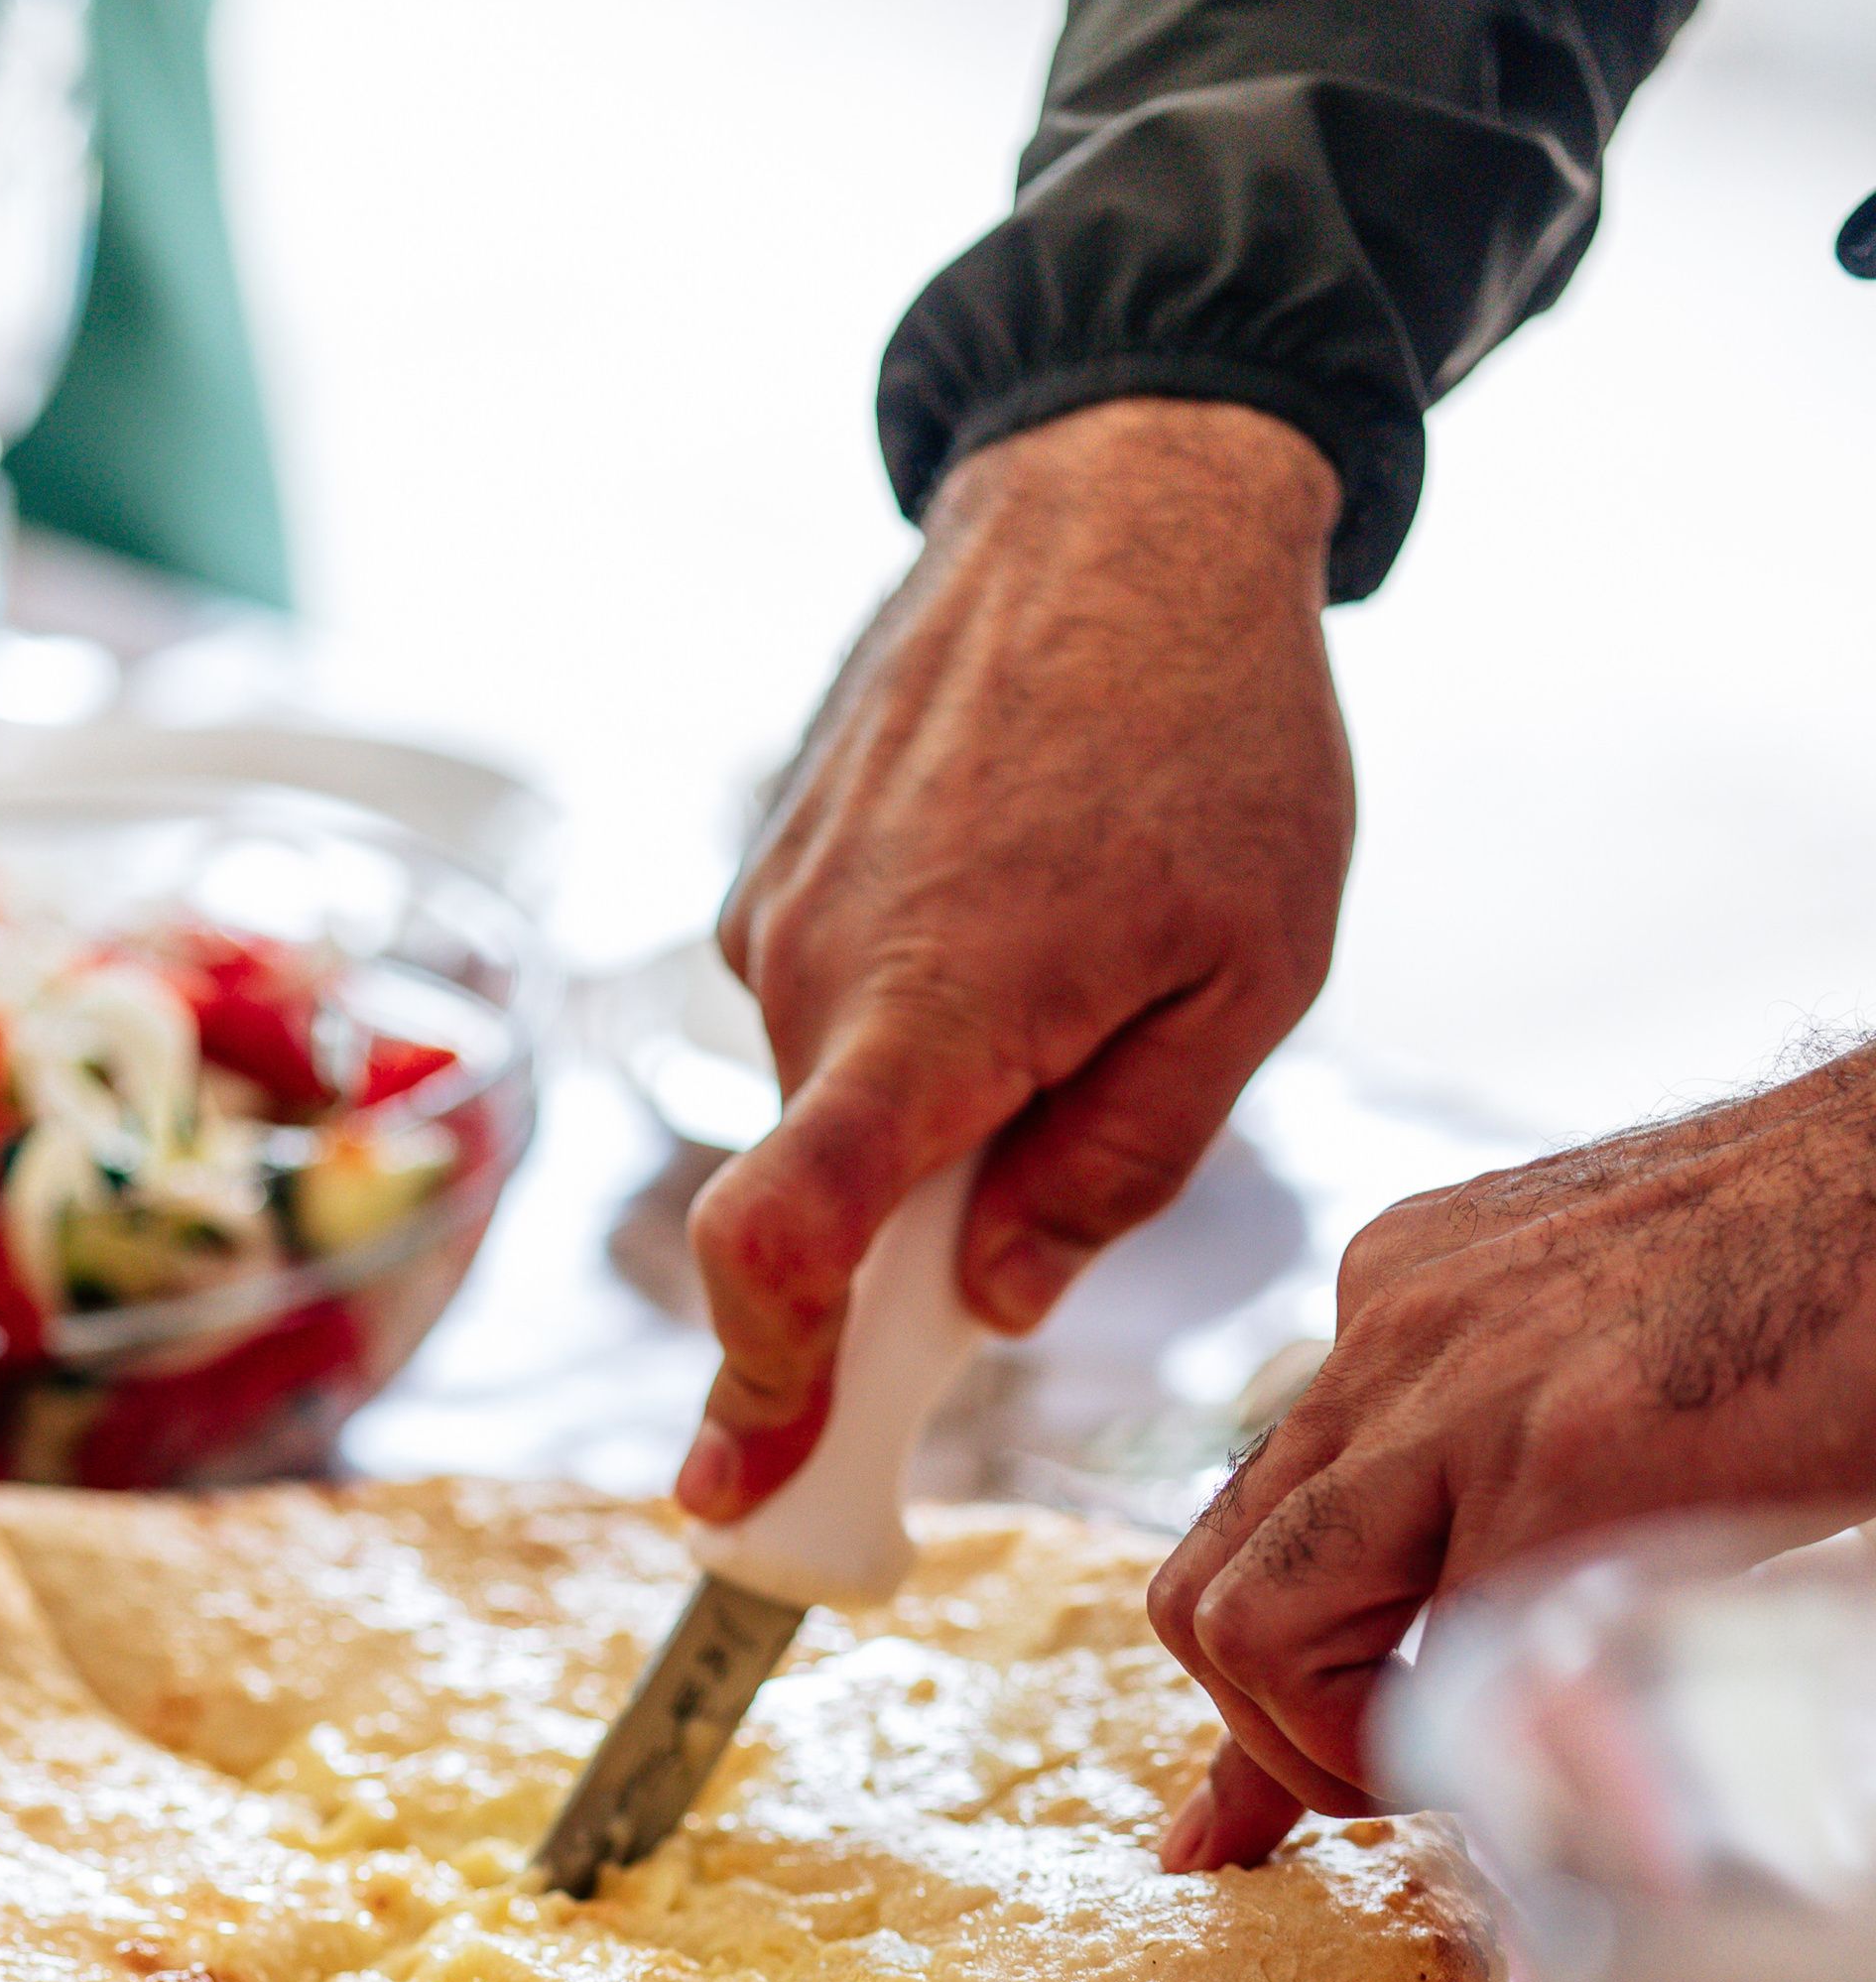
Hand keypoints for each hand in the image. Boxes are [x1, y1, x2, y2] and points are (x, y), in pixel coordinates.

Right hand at [678, 397, 1350, 1521]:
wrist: (1120, 490)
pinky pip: (830, 1009)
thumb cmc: (1220, 734)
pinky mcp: (768, 865)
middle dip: (916, 1246)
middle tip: (1054, 1184)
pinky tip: (1026, 901)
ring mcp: (773, 910)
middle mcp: (811, 969)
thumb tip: (996, 1300)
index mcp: (932, 1013)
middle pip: (826, 1199)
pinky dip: (911, 1018)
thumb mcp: (1250, 980)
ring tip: (1086, 965)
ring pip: (837, 1102)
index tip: (732, 1492)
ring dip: (935, 1106)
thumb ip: (1120, 1165)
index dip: (754, 1388)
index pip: (783, 1239)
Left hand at [1150, 1041, 1875, 1867]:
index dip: (1259, 1675)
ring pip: (1250, 1630)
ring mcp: (1457, 1394)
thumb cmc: (1822, 1272)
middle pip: (1204, 1583)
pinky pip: (1424, 1672)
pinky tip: (1561, 1756)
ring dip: (1326, 1753)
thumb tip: (1452, 1629)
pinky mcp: (1559, 1468)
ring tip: (1457, 1774)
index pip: (1252, 1511)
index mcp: (1404, 1292)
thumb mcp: (1608, 1342)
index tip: (1265, 1797)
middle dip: (1264, 1733)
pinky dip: (1465, 1759)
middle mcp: (1391, 1331)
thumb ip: (1498, 1460)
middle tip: (1388, 1782)